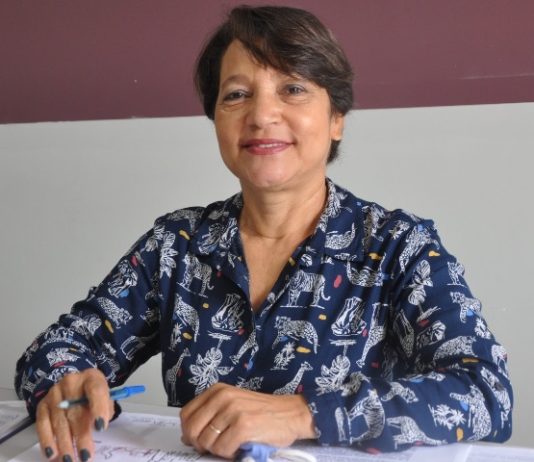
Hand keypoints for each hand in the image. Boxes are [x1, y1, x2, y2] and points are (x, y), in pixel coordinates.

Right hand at [35, 368, 112, 460]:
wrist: (74, 386)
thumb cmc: (93, 396)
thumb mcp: (105, 397)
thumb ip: (105, 409)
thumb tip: (96, 427)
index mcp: (92, 378)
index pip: (96, 391)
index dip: (99, 409)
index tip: (101, 428)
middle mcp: (71, 382)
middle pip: (76, 411)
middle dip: (81, 436)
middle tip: (86, 456)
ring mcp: (54, 393)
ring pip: (59, 420)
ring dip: (64, 443)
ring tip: (69, 460)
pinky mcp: (42, 404)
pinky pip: (42, 424)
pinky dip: (47, 440)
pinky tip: (52, 454)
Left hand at [180, 383, 315, 458]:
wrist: (291, 414)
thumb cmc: (262, 412)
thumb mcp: (233, 404)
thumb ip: (210, 415)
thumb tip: (187, 436)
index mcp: (218, 390)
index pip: (186, 414)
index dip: (188, 432)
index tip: (197, 440)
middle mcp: (223, 397)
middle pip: (193, 429)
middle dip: (199, 444)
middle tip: (213, 447)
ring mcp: (233, 410)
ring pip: (206, 442)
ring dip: (217, 450)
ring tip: (231, 444)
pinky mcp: (243, 426)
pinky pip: (222, 449)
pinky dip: (229, 454)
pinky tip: (239, 447)